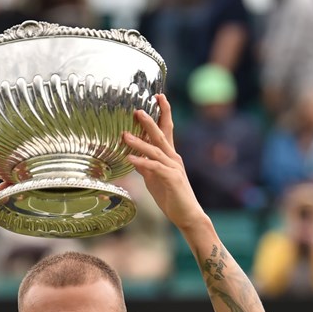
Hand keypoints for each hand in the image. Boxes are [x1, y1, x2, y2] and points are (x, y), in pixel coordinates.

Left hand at [123, 94, 207, 228]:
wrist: (187, 215)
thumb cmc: (172, 197)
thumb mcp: (154, 179)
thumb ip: (146, 166)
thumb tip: (133, 157)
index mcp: (170, 156)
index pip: (167, 129)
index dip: (163, 112)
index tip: (158, 96)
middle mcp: (173, 158)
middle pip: (162, 135)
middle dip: (150, 121)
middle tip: (137, 109)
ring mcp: (174, 168)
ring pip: (156, 150)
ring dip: (139, 142)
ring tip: (124, 135)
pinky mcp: (172, 179)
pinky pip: (154, 168)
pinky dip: (141, 162)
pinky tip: (129, 159)